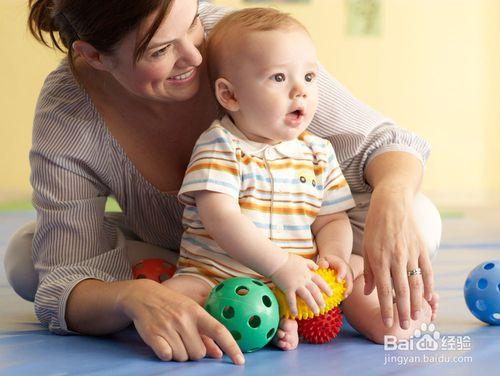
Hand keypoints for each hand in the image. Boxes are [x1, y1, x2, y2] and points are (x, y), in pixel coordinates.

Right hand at [117, 279, 244, 364]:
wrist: (143, 295)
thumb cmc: (172, 305)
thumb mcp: (191, 312)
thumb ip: (205, 334)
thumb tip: (218, 354)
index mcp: (197, 312)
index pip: (219, 330)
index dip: (232, 347)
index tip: (240, 361)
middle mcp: (184, 319)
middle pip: (199, 353)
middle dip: (193, 351)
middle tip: (184, 339)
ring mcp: (168, 327)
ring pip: (183, 357)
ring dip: (179, 353)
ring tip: (172, 338)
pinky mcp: (153, 335)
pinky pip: (167, 356)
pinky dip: (166, 354)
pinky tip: (163, 342)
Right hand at [270, 254, 331, 314]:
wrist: (276, 261)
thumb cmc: (287, 259)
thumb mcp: (302, 259)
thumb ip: (310, 264)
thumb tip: (317, 267)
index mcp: (308, 273)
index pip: (319, 281)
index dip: (326, 288)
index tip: (330, 294)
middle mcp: (304, 279)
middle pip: (315, 291)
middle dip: (320, 299)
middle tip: (323, 307)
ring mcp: (296, 284)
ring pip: (307, 296)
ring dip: (312, 305)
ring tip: (316, 312)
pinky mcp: (288, 288)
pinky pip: (291, 300)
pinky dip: (293, 307)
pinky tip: (295, 314)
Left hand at [317, 255, 353, 297]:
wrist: (335, 262)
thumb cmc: (327, 262)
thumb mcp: (324, 259)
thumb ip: (323, 262)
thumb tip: (324, 266)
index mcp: (341, 264)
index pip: (342, 268)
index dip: (341, 274)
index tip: (338, 281)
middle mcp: (347, 271)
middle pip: (350, 278)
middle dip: (348, 287)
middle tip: (344, 294)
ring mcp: (349, 277)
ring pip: (351, 285)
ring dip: (348, 292)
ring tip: (343, 298)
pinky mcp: (349, 283)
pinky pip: (348, 289)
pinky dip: (345, 294)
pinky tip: (340, 300)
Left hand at [362, 187, 432, 329]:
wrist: (392, 203)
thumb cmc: (375, 226)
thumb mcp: (366, 247)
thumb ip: (368, 271)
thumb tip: (368, 291)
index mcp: (379, 259)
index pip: (382, 289)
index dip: (386, 308)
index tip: (387, 323)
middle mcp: (395, 258)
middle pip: (401, 290)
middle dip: (402, 311)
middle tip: (403, 327)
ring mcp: (410, 253)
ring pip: (416, 283)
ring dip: (417, 302)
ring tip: (417, 317)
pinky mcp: (421, 248)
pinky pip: (427, 270)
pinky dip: (428, 285)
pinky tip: (429, 297)